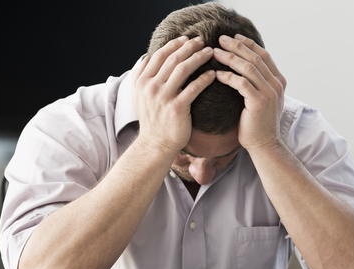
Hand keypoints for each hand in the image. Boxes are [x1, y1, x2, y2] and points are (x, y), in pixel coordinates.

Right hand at [132, 36, 215, 154]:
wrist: (156, 144)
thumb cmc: (152, 120)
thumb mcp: (139, 96)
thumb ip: (141, 76)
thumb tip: (146, 57)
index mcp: (142, 81)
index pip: (159, 55)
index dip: (174, 44)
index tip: (187, 39)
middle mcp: (151, 86)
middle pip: (172, 58)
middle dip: (189, 47)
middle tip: (203, 40)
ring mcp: (163, 97)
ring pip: (183, 69)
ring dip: (198, 57)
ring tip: (210, 52)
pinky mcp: (177, 108)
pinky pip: (194, 88)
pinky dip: (205, 78)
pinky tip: (214, 73)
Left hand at [213, 34, 286, 150]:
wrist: (264, 144)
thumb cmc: (258, 122)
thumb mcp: (263, 98)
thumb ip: (259, 82)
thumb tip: (245, 66)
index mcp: (279, 81)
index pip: (264, 55)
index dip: (249, 44)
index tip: (234, 37)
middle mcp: (277, 85)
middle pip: (255, 58)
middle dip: (237, 46)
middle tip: (220, 39)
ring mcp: (269, 93)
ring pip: (248, 68)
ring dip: (230, 58)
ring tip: (215, 52)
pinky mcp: (259, 103)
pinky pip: (241, 84)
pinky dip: (228, 76)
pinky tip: (217, 74)